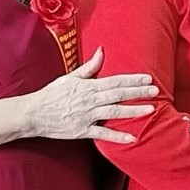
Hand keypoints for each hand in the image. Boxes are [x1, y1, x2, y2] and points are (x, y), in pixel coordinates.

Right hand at [23, 49, 156, 141]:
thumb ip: (89, 67)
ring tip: (150, 109)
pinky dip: (117, 137)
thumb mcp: (70, 77)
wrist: (33, 113)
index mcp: (88, 86)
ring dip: (133, 111)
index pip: (115, 81)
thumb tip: (101, 51)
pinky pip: (102, 134)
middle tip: (155, 91)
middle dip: (138, 92)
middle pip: (118, 95)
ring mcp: (86, 116)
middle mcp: (89, 100)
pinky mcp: (82, 130)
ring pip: (113, 112)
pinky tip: (132, 138)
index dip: (132, 79)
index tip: (147, 79)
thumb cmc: (52, 95)